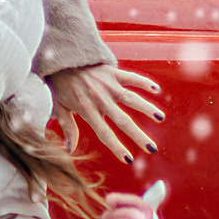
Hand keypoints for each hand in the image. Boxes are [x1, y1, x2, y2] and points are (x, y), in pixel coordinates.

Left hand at [48, 62, 163, 161]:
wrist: (59, 59)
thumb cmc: (59, 86)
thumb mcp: (59, 109)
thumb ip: (68, 129)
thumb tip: (69, 151)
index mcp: (87, 110)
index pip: (104, 133)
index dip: (116, 147)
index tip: (128, 160)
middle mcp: (100, 99)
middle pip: (123, 120)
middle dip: (138, 136)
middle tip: (152, 148)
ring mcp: (108, 85)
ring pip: (131, 98)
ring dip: (146, 108)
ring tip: (160, 118)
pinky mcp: (112, 72)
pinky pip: (131, 77)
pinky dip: (143, 82)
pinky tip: (156, 89)